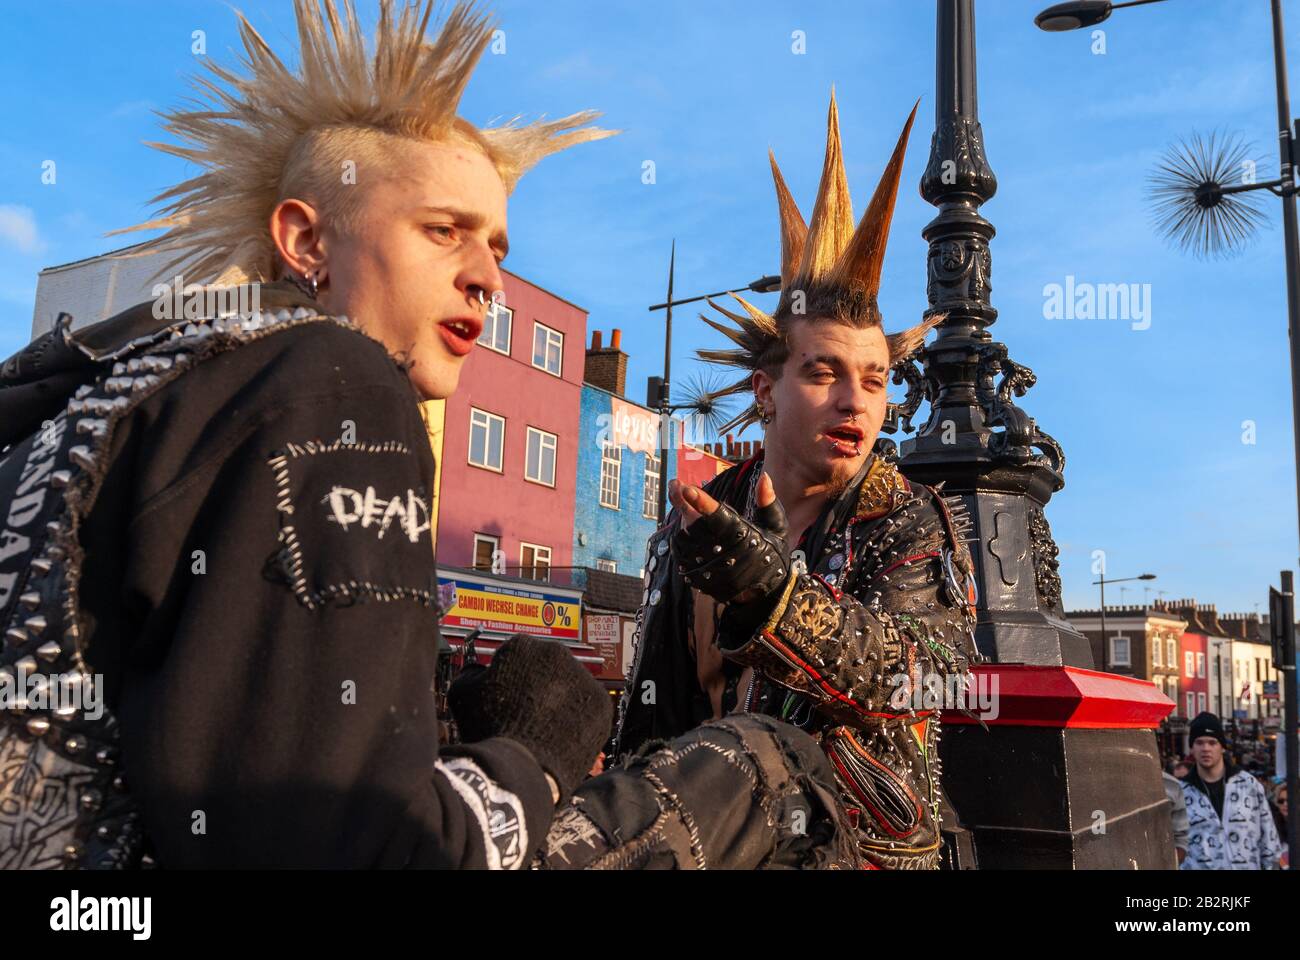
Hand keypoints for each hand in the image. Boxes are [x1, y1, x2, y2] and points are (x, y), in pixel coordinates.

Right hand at [447, 634, 611, 803]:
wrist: (521, 768)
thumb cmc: (490, 730)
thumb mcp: (462, 694)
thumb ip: (471, 673)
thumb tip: (479, 671)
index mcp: (523, 646)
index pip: (518, 653)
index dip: (511, 675)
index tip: (509, 692)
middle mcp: (556, 655)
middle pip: (547, 666)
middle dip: (539, 683)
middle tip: (527, 710)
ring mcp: (583, 679)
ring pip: (571, 684)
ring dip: (561, 699)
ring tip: (545, 725)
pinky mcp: (601, 704)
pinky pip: (589, 706)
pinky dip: (578, 717)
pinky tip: (561, 733)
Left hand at [669, 472, 790, 604]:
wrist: (764, 593)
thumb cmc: (770, 552)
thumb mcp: (776, 527)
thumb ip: (767, 502)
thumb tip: (764, 477)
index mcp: (744, 537)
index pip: (718, 517)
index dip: (701, 503)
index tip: (686, 488)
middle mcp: (724, 554)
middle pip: (694, 525)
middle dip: (685, 504)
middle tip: (681, 489)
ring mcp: (709, 569)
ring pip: (684, 539)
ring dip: (683, 522)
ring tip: (690, 512)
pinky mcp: (699, 579)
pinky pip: (680, 555)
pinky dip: (681, 540)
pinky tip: (689, 533)